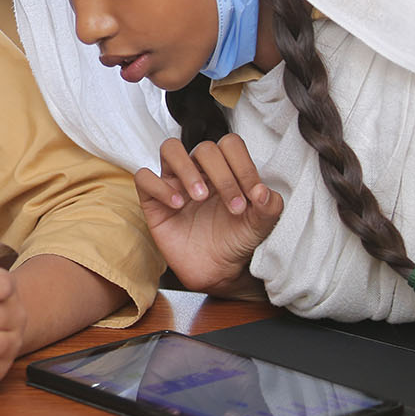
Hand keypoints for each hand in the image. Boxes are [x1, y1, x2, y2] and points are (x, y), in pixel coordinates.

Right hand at [133, 134, 282, 297]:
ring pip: (170, 149)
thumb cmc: (235, 240)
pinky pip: (145, 178)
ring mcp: (174, 182)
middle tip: (233, 206)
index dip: (243, 166)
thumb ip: (270, 207)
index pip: (230, 145)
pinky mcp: (153, 200)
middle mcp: (199, 171)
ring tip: (199, 197)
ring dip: (187, 170)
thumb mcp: (260, 226)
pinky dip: (160, 187)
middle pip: (204, 148)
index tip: (254, 195)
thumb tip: (263, 191)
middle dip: (222, 176)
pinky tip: (177, 205)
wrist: (217, 270)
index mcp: (226, 169)